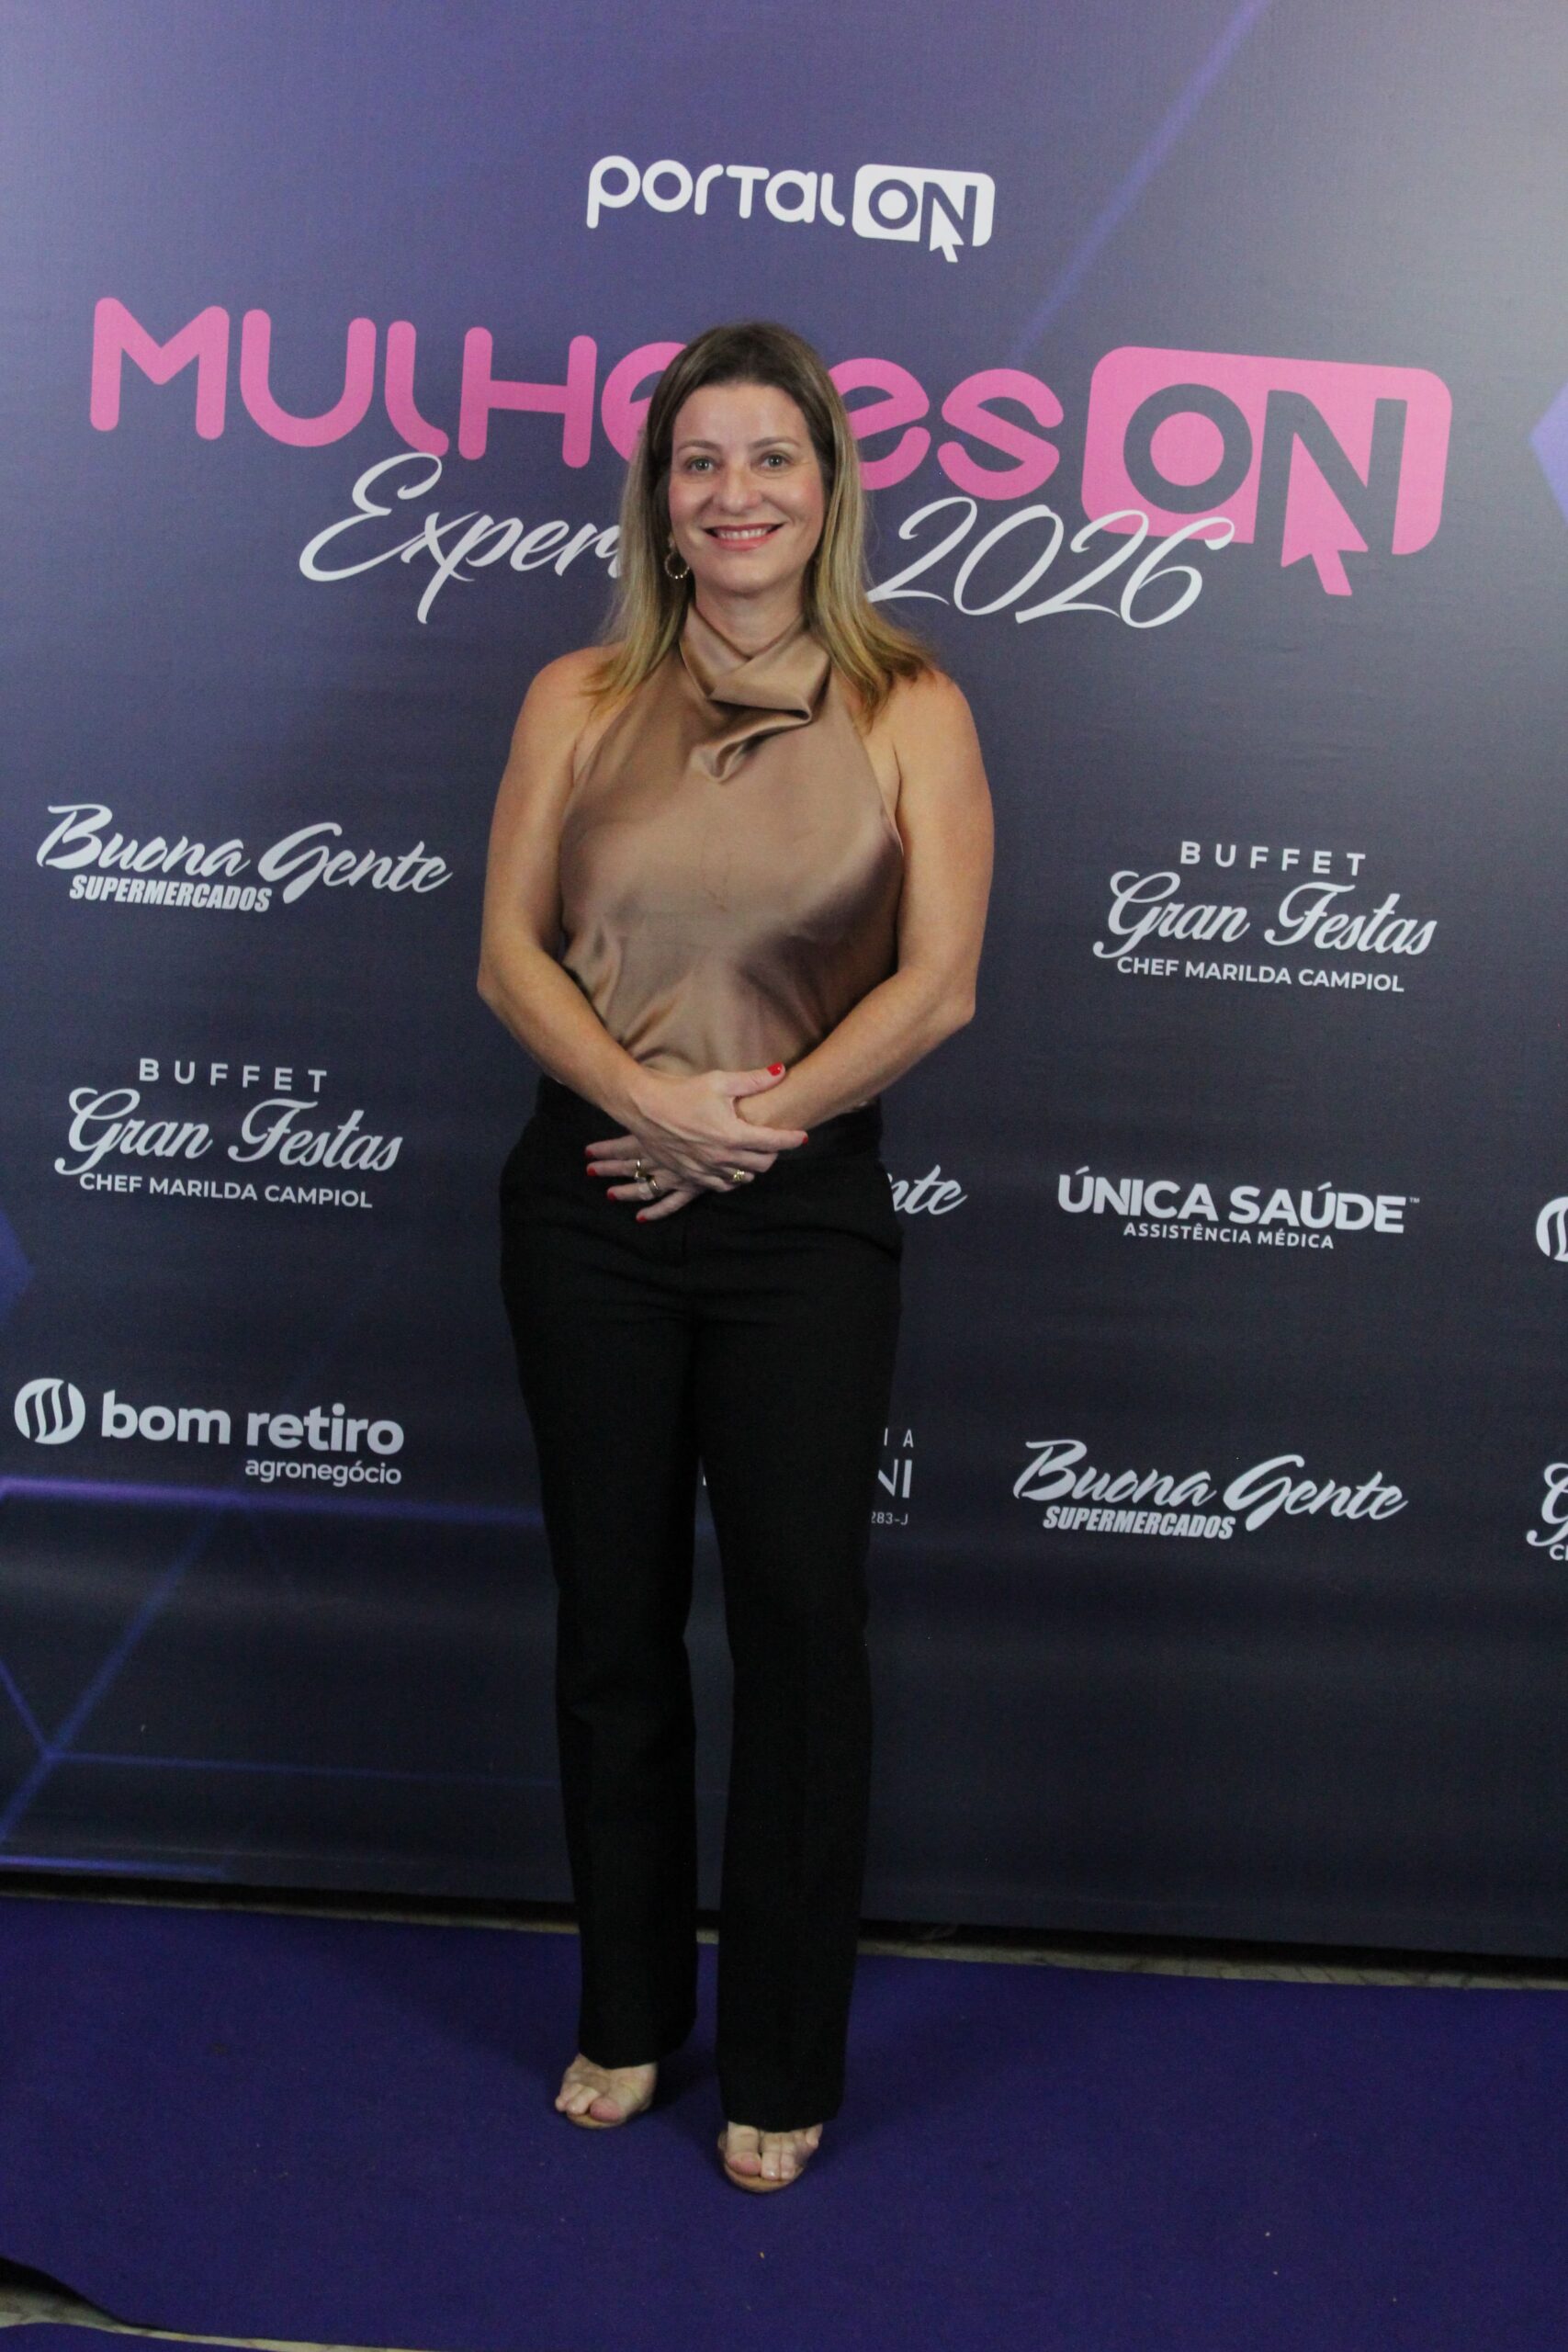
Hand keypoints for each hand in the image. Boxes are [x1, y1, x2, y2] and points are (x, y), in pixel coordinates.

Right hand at [584, 1063, 805, 1218]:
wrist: (644, 1108)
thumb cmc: (682, 1092)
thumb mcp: (719, 1081)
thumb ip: (754, 1080)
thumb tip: (781, 1072)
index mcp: (733, 1134)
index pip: (775, 1142)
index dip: (792, 1139)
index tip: (802, 1136)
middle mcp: (723, 1157)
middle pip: (762, 1165)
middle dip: (773, 1154)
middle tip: (774, 1142)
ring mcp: (706, 1169)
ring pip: (742, 1178)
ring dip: (752, 1167)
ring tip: (753, 1154)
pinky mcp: (692, 1175)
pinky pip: (720, 1185)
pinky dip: (731, 1178)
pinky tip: (731, 1167)